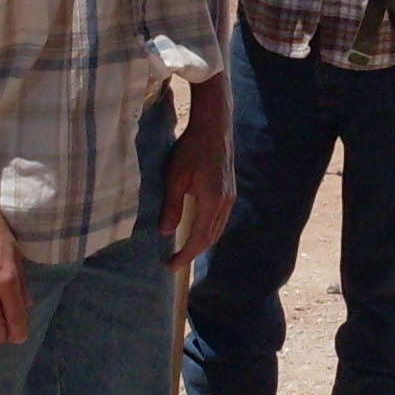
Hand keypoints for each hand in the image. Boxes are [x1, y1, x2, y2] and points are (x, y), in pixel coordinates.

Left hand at [163, 99, 235, 264]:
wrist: (214, 128)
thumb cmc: (191, 149)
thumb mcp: (175, 177)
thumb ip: (171, 206)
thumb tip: (164, 232)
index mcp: (212, 202)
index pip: (199, 239)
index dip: (185, 255)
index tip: (171, 266)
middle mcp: (225, 203)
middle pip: (210, 238)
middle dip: (193, 253)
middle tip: (174, 263)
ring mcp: (230, 197)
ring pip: (217, 230)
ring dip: (201, 243)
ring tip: (184, 251)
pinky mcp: (229, 191)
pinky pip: (220, 220)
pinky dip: (208, 231)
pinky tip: (197, 230)